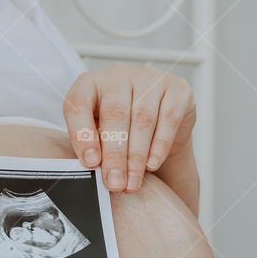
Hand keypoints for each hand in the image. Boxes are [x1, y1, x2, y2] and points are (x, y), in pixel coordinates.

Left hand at [63, 64, 195, 192]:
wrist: (160, 125)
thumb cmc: (122, 130)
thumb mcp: (100, 135)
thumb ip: (93, 148)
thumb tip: (93, 169)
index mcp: (90, 83)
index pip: (78, 102)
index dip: (82, 133)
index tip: (89, 162)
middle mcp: (119, 75)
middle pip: (115, 113)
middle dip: (115, 154)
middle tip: (115, 182)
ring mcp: (150, 78)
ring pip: (142, 118)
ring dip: (137, 156)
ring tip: (132, 182)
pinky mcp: (178, 88)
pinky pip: (168, 119)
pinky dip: (160, 146)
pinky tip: (152, 164)